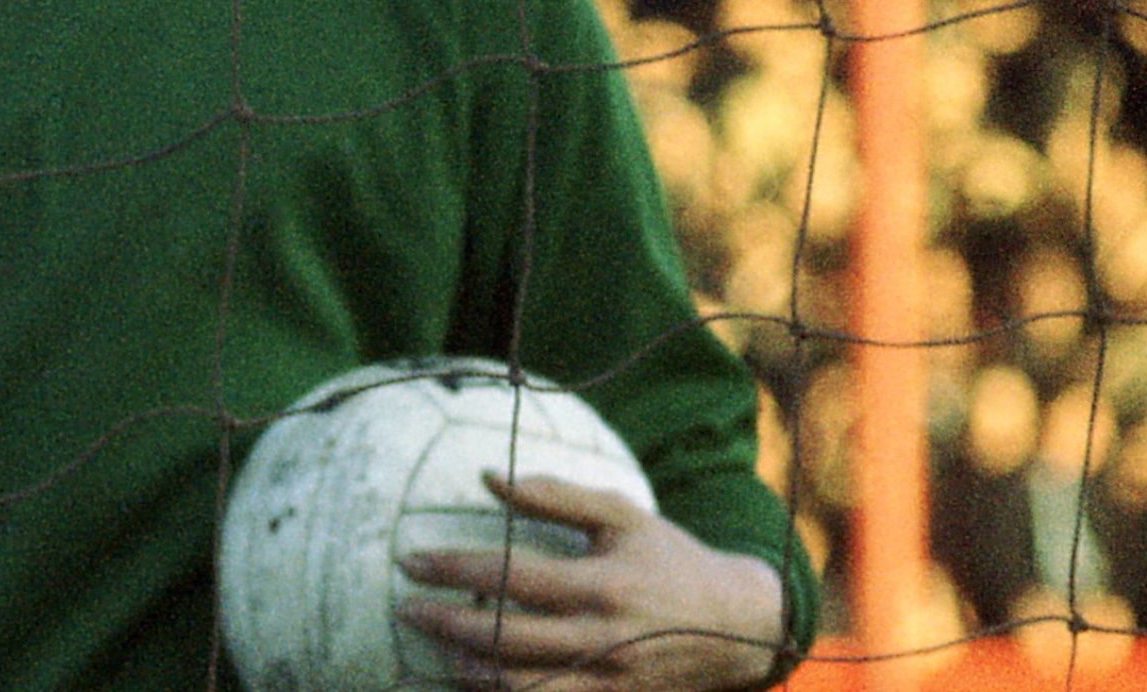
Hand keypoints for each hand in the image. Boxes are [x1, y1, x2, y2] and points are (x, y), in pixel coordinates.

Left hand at [396, 472, 786, 691]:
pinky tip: (479, 681)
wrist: (740, 626)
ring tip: (440, 649)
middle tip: (406, 608)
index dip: (454, 570)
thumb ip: (555, 496)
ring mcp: (610, 682)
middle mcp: (604, 639)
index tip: (411, 561)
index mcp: (604, 584)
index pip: (511, 577)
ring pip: (522, 688)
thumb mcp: (622, 515)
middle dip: (446, 624)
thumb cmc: (671, 559)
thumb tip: (487, 476)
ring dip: (469, 670)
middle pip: (505, 639)